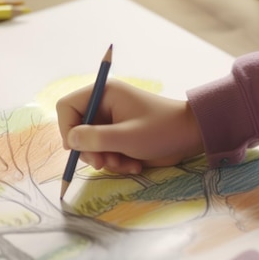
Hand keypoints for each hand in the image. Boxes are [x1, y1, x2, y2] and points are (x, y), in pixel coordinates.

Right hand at [56, 79, 203, 173]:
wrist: (191, 137)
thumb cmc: (162, 130)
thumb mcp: (127, 137)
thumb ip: (95, 138)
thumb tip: (70, 141)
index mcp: (104, 94)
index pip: (67, 106)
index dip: (67, 128)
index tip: (76, 148)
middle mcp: (103, 106)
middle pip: (76, 130)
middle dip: (89, 150)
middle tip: (102, 164)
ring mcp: (110, 123)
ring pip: (90, 146)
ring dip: (104, 160)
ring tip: (125, 164)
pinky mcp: (118, 138)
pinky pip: (103, 153)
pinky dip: (115, 162)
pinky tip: (133, 165)